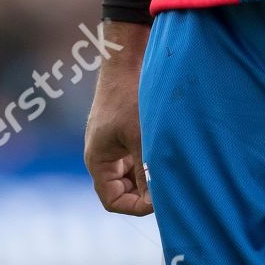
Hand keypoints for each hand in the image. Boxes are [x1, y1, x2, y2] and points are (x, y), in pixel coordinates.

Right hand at [83, 21, 152, 215]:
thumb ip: (146, 169)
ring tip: (167, 167)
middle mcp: (101, 155)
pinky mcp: (122, 131)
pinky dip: (148, 158)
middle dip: (143, 191)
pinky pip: (134, 156)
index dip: (134, 206)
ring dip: (147, 174)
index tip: (158, 201)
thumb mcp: (139, 136)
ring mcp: (111, 143)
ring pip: (130, 173)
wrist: (125, 59)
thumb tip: (157, 200)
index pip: (112, 200)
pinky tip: (165, 150)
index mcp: (97, 160)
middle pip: (121, 189)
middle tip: (167, 185)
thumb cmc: (128, 96)